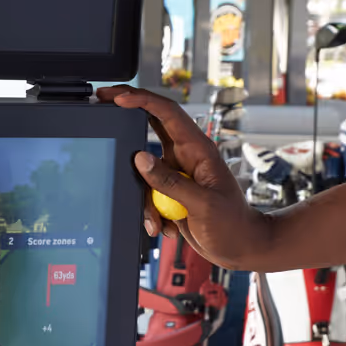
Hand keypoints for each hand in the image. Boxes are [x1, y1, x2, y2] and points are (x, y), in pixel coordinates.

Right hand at [98, 86, 270, 269]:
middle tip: (103, 102)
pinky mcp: (171, 190)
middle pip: (150, 125)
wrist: (241, 247)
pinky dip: (152, 212)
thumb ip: (169, 182)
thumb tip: (140, 158)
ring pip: (144, 170)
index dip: (142, 100)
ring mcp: (177, 172)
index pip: (168, 114)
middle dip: (127, 116)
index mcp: (198, 150)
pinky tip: (167, 226)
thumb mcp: (202, 204)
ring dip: (146, 199)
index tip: (119, 98)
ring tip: (159, 221)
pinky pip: (148, 192)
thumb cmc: (233, 224)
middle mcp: (185, 156)